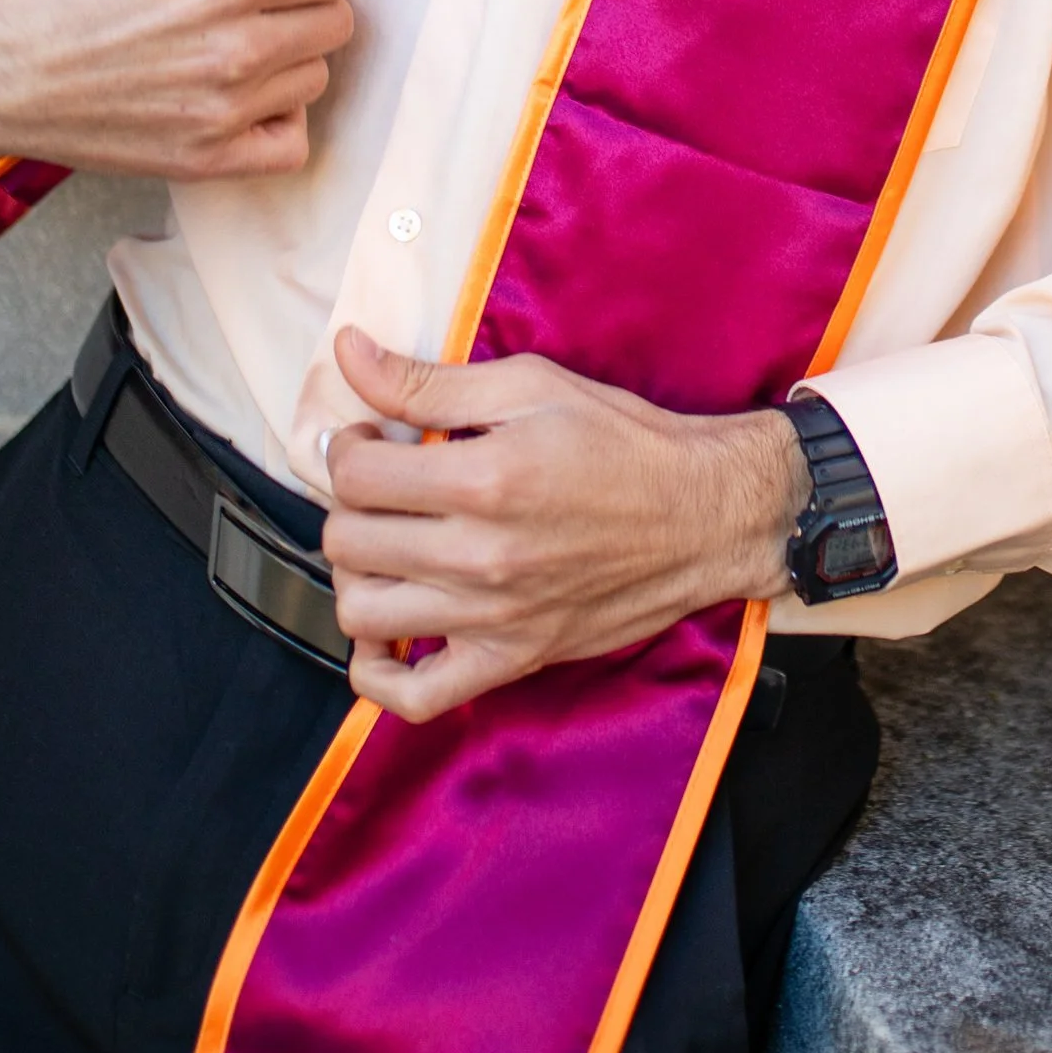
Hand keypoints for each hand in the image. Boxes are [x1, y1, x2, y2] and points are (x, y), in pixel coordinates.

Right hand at [0, 0, 356, 180]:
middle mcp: (236, 46)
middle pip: (335, 24)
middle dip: (307, 0)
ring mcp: (222, 110)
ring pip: (314, 79)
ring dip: (288, 57)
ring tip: (235, 43)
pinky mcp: (202, 160)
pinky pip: (289, 145)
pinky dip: (278, 120)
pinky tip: (243, 98)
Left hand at [320, 329, 806, 722]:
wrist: (704, 514)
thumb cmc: (623, 444)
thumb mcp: (530, 386)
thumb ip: (429, 380)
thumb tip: (349, 354)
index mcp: (483, 479)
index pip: (354, 474)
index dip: (349, 447)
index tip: (373, 441)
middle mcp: (481, 556)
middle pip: (348, 540)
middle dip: (350, 504)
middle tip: (383, 487)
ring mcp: (493, 617)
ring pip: (362, 613)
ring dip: (358, 575)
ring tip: (387, 547)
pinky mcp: (512, 659)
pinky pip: (413, 698)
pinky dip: (378, 674)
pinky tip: (386, 633)